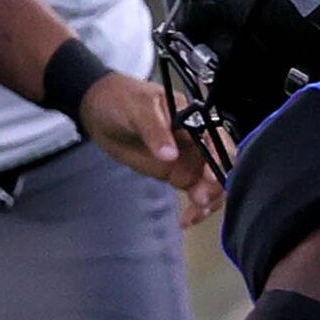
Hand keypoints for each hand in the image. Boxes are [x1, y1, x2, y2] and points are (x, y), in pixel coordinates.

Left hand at [75, 73, 222, 224]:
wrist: (100, 109)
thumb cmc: (122, 100)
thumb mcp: (138, 109)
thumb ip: (155, 131)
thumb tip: (170, 156)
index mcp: (195, 119)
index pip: (218, 141)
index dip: (219, 160)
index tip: (210, 179)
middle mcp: (198, 140)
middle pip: (220, 165)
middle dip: (216, 186)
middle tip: (200, 201)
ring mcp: (188, 158)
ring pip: (210, 183)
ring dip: (208, 201)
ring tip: (192, 215)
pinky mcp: (175, 173)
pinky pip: (193, 191)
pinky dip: (195, 207)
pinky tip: (188, 220)